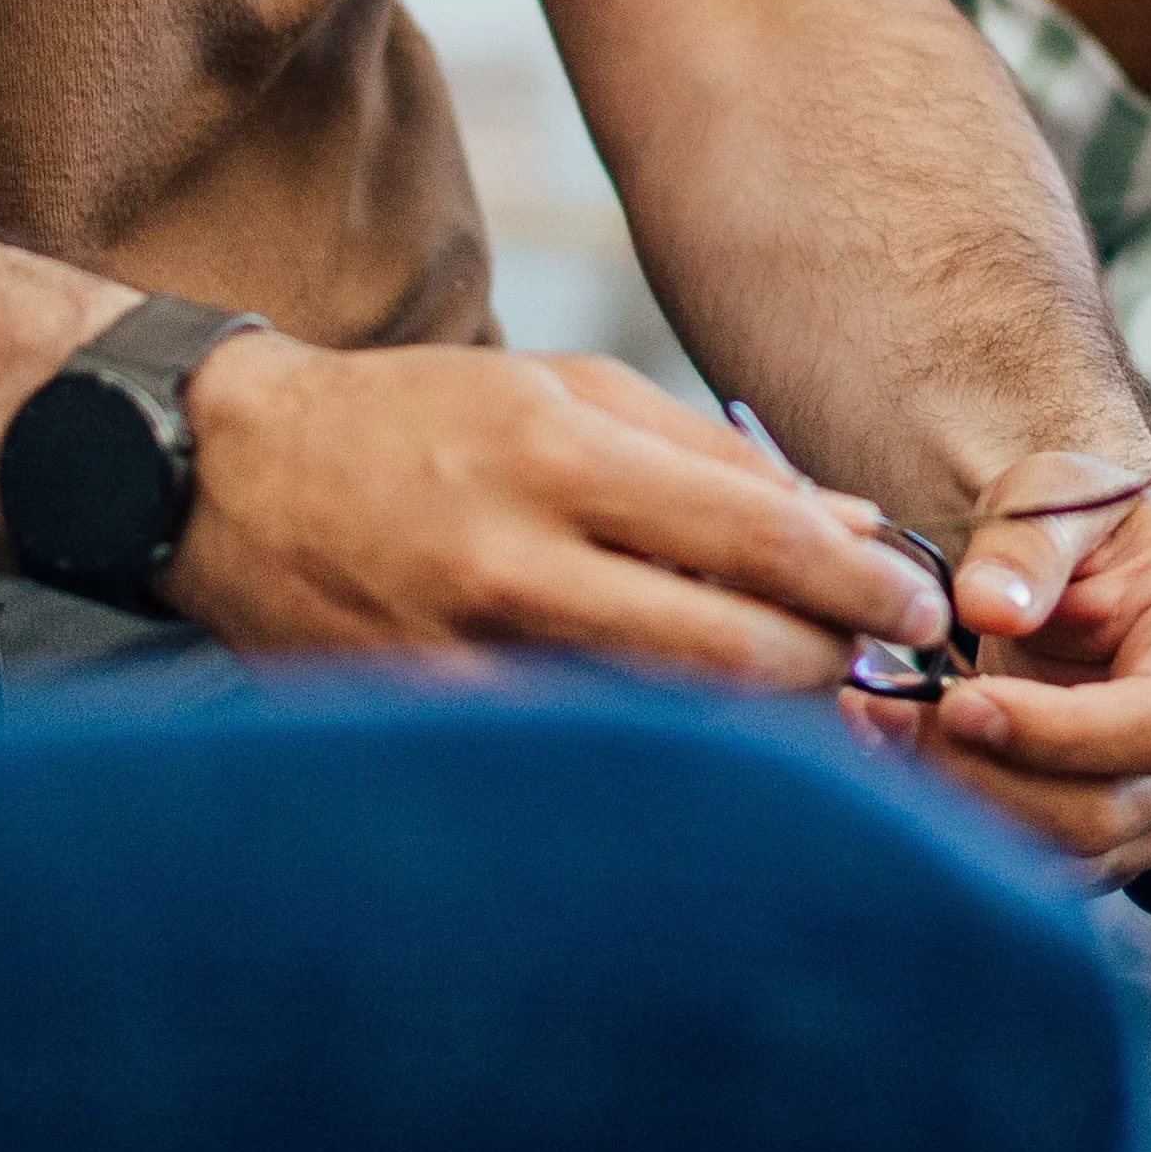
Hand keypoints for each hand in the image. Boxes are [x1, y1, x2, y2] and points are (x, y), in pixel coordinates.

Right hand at [164, 338, 951, 689]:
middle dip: (833, 667)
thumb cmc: (419, 422)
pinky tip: (696, 745)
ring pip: (668, 727)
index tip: (921, 604)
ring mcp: (464, 662)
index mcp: (556, 455)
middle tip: (880, 666)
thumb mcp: (566, 391)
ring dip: (761, 725)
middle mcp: (513, 563)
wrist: (229, 480)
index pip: (761, 541)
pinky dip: (658, 759)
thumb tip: (852, 528)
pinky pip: (580, 760)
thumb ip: (712, 461)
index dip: (864, 585)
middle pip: (733, 654)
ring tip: (805, 705)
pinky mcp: (430, 729)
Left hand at [918, 446, 1150, 882]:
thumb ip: (1028, 543)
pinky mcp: (1117, 847)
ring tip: (882, 728)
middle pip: (1103, 810)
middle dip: (984, 774)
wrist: (1090, 577)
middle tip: (891, 713)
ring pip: (1065, 858)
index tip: (960, 700)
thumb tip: (987, 606)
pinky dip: (960, 830)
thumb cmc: (1084, 530)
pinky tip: (901, 760)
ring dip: (960, 808)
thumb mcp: (1059, 494)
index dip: (1055, 730)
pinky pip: (1039, 873)